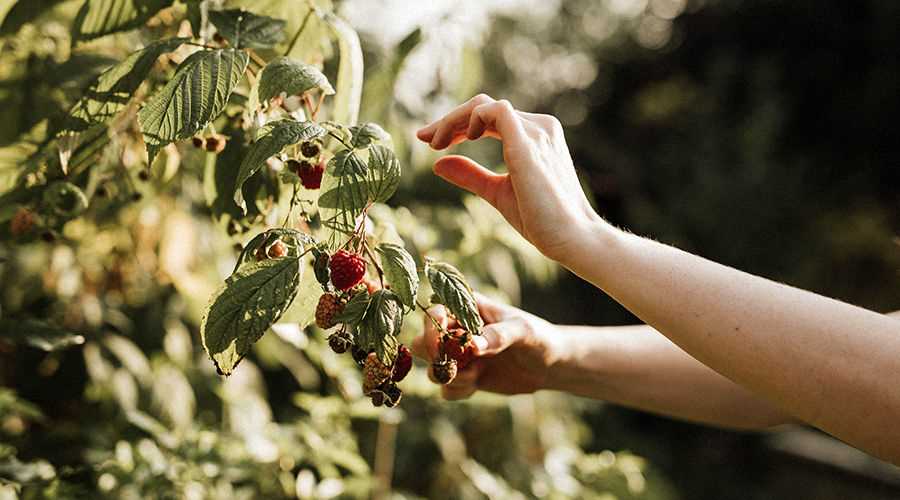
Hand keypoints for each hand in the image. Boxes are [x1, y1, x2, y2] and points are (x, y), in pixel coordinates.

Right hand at [411, 293, 562, 399]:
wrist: (551, 365)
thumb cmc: (538, 337)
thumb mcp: (522, 331)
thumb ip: (498, 336)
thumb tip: (473, 346)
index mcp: (468, 308)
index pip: (435, 312)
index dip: (431, 328)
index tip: (443, 344)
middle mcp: (458, 331)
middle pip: (423, 341)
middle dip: (433, 356)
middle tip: (454, 364)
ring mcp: (460, 356)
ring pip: (432, 368)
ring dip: (449, 375)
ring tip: (476, 373)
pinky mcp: (466, 378)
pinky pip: (446, 389)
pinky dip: (458, 390)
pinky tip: (478, 384)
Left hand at [416, 94, 602, 261]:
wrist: (572, 238)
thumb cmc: (541, 220)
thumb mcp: (497, 192)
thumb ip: (471, 175)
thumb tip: (437, 164)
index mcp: (534, 137)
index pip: (490, 118)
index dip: (458, 125)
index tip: (431, 142)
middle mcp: (538, 127)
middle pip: (484, 107)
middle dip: (450, 120)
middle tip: (423, 137)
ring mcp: (536, 132)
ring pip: (485, 105)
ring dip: (454, 119)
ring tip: (434, 142)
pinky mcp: (529, 143)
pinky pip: (495, 111)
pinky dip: (471, 119)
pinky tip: (459, 140)